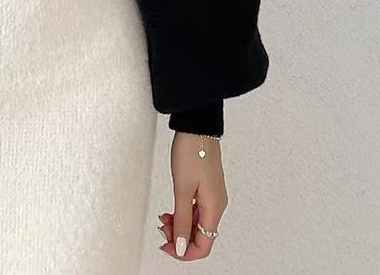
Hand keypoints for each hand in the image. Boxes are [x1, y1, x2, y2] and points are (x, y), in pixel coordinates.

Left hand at [157, 132, 227, 260]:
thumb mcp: (182, 189)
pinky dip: (183, 215)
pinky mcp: (207, 188)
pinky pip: (196, 211)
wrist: (197, 128)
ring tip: (164, 219)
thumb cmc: (192, 152)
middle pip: (201, 237)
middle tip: (162, 230)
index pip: (204, 246)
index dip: (184, 252)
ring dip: (180, 226)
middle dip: (180, 238)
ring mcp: (212, 196)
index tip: (167, 246)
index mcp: (214, 208)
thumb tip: (181, 247)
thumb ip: (182, 220)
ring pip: (197, 224)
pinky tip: (172, 211)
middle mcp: (217, 205)